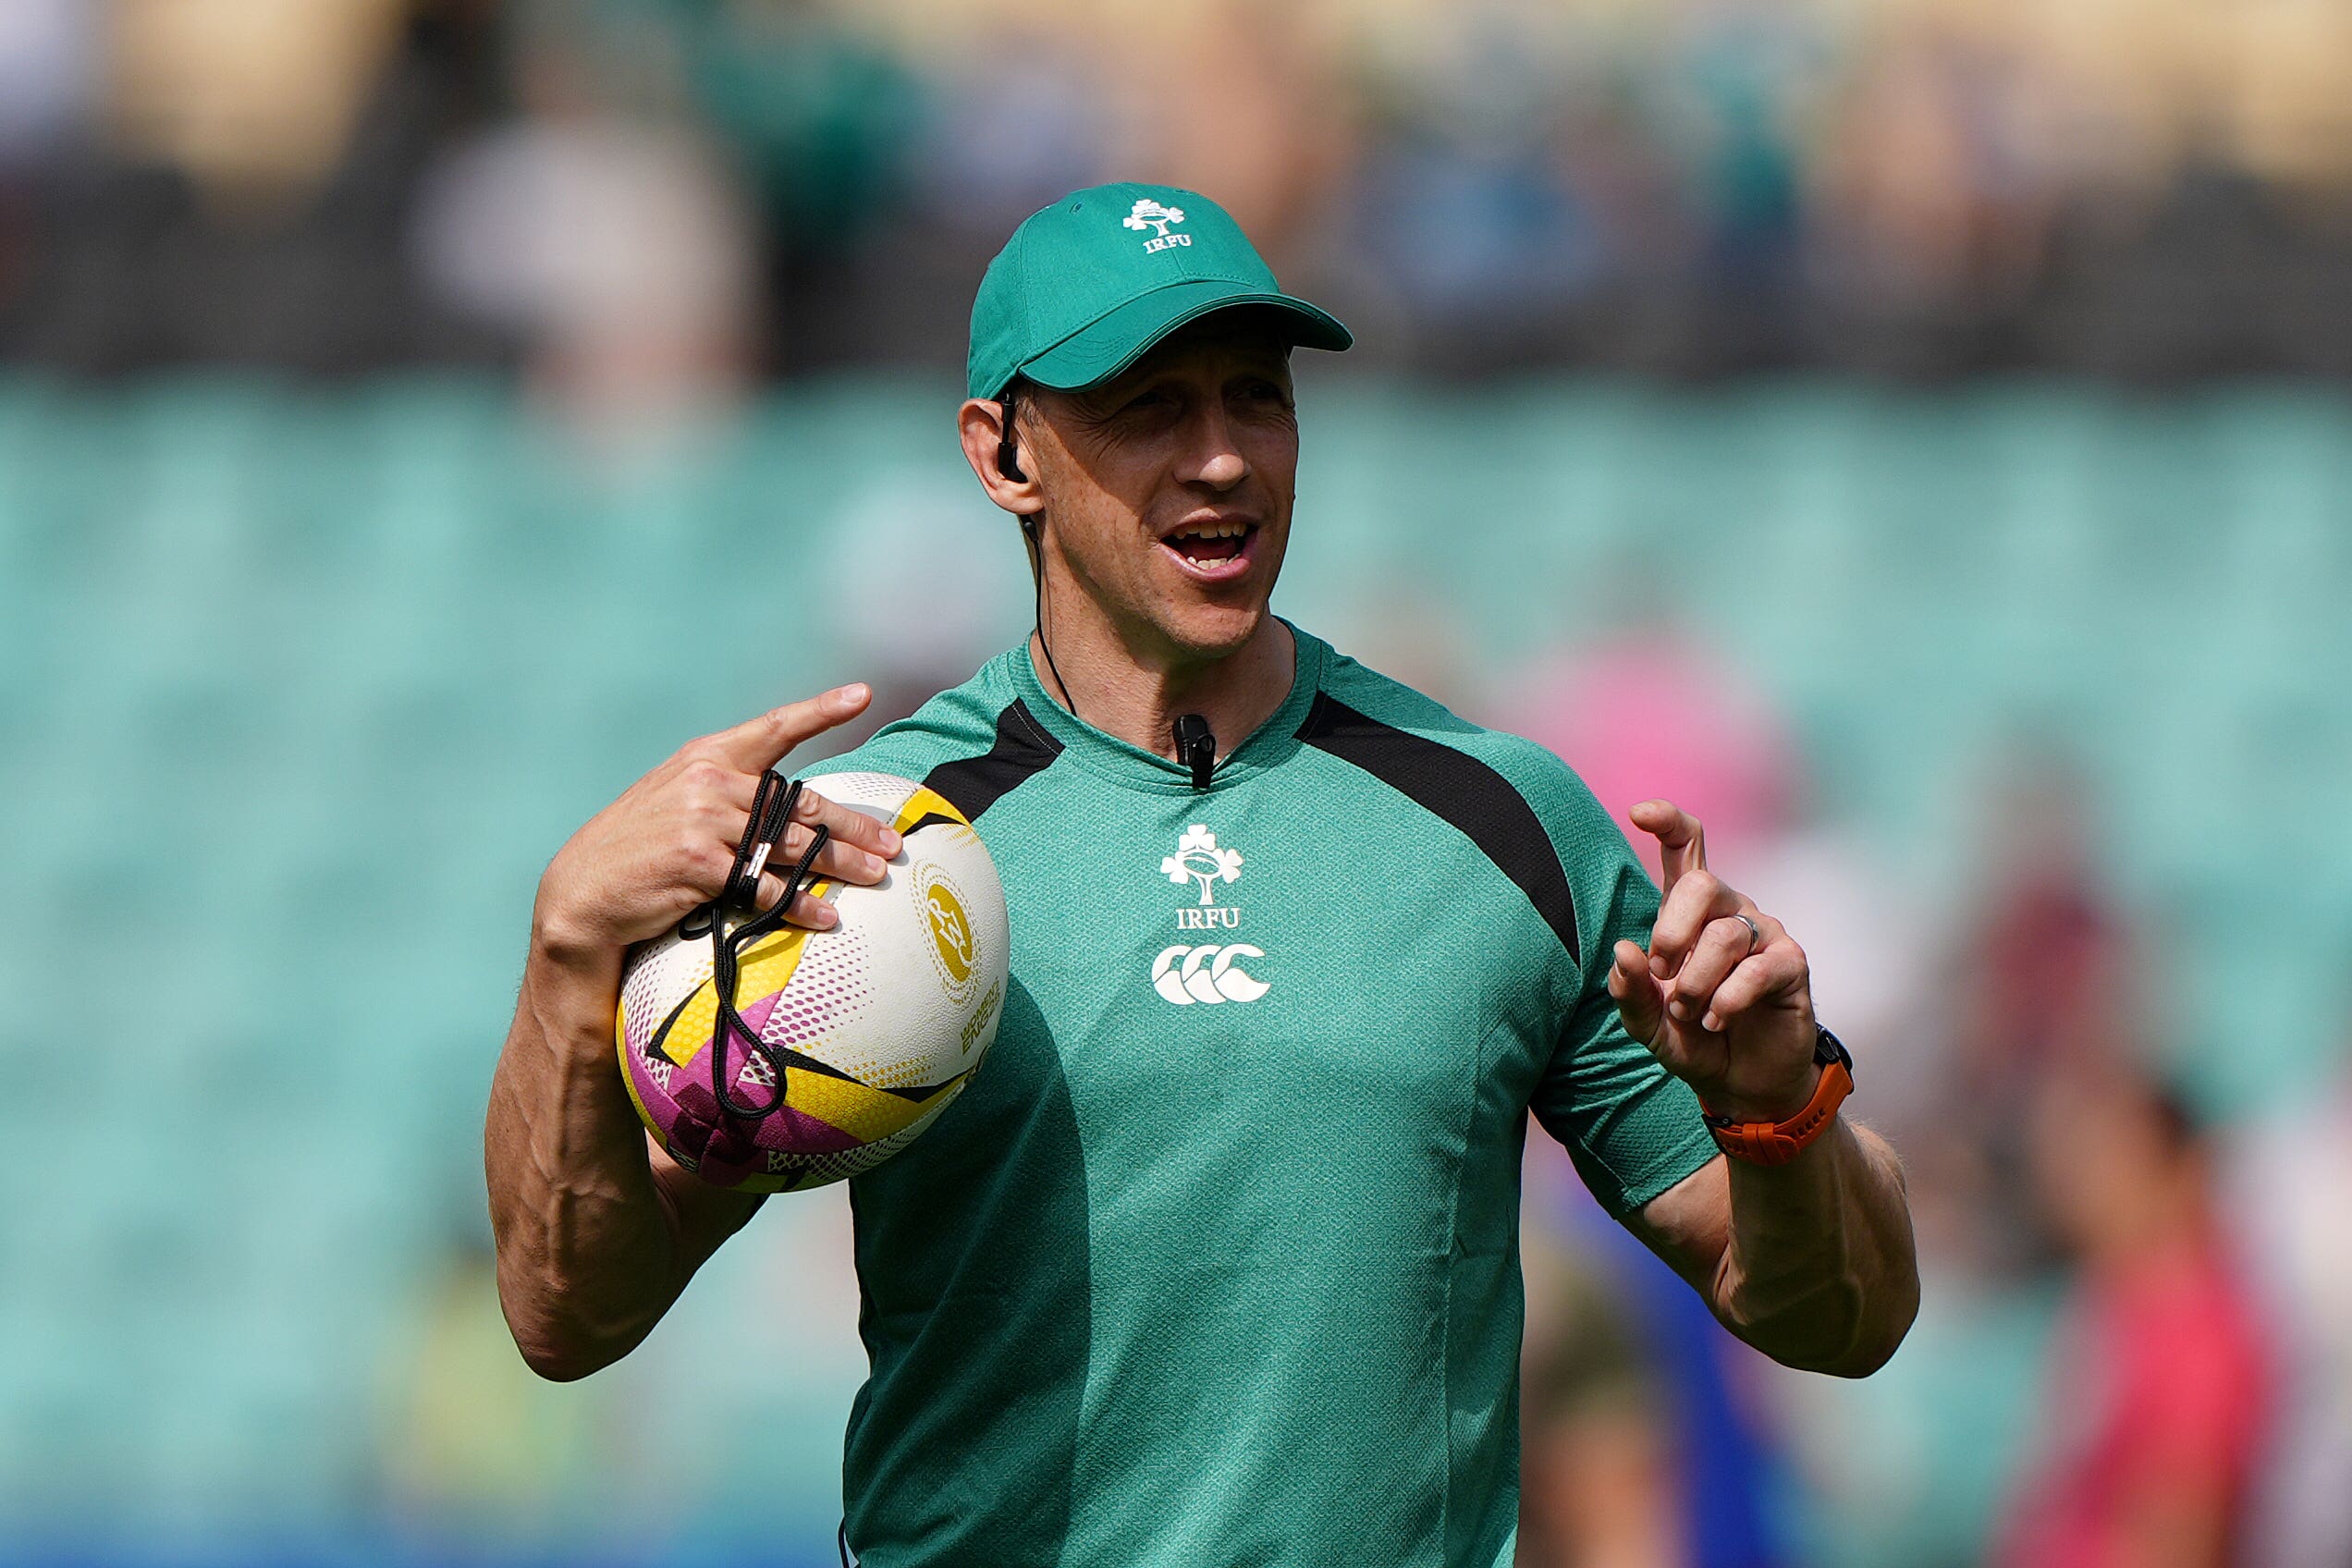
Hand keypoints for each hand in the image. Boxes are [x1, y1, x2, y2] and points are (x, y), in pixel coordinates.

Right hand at [532, 684, 902, 967]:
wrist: (583, 893)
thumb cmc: (640, 848)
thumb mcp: (677, 800)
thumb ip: (731, 792)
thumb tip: (795, 808)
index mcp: (707, 757)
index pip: (774, 728)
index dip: (820, 710)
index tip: (861, 695)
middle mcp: (709, 782)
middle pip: (801, 804)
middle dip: (853, 826)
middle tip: (892, 844)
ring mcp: (705, 822)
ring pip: (793, 845)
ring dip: (841, 865)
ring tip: (876, 878)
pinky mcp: (700, 864)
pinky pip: (766, 886)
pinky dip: (800, 905)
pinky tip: (825, 918)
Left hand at [1605, 800, 1817, 1122]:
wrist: (1741, 1082)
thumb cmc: (1691, 1038)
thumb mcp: (1646, 1023)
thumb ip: (1629, 991)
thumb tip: (1624, 952)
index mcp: (1690, 912)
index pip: (1686, 846)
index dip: (1667, 821)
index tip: (1638, 813)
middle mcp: (1729, 911)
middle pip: (1701, 882)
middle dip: (1671, 931)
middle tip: (1662, 973)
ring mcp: (1763, 934)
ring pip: (1725, 935)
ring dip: (1697, 983)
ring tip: (1691, 1014)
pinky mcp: (1791, 964)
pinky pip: (1757, 969)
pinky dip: (1728, 1000)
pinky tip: (1717, 1021)